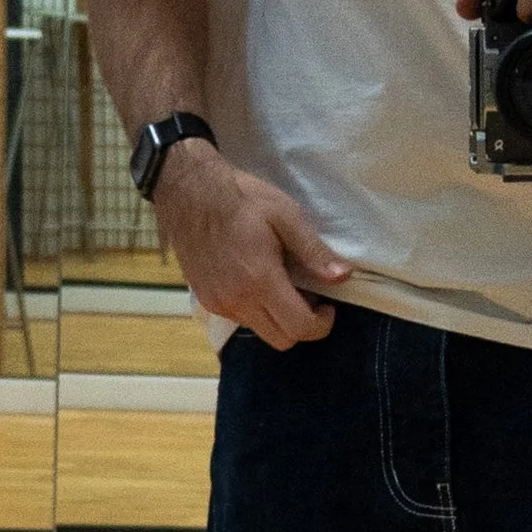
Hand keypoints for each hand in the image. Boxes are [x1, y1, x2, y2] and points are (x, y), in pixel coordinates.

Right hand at [154, 145, 348, 350]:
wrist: (188, 191)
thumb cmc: (241, 197)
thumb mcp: (286, 215)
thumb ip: (313, 251)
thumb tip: (342, 277)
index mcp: (260, 280)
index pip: (299, 328)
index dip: (322, 324)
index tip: (328, 304)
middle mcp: (237, 300)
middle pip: (281, 339)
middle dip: (302, 325)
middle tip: (307, 295)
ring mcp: (218, 303)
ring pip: (260, 331)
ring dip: (278, 318)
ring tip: (281, 284)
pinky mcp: (206, 300)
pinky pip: (240, 319)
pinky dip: (256, 310)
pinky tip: (256, 281)